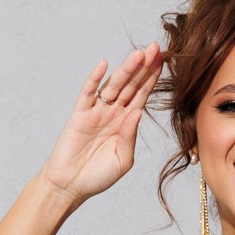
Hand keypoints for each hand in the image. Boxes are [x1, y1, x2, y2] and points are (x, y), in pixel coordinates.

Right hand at [38, 43, 163, 206]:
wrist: (71, 186)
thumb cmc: (98, 176)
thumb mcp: (122, 160)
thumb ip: (130, 138)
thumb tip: (136, 113)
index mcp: (126, 123)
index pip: (142, 96)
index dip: (152, 79)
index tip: (164, 61)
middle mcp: (113, 113)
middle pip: (131, 85)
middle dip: (143, 68)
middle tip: (155, 48)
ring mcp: (96, 112)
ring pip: (113, 86)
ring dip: (126, 70)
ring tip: (139, 54)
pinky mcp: (79, 115)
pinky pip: (88, 93)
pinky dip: (95, 79)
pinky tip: (104, 65)